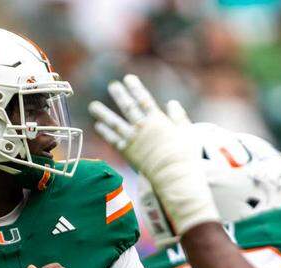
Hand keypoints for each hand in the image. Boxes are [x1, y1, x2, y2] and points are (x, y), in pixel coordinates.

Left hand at [89, 75, 219, 237]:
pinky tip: (98, 125)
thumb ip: (179, 116)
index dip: (135, 88)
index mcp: (158, 120)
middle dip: (119, 95)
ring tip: (93, 106)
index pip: (144, 99)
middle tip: (112, 85)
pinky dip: (105, 132)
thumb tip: (172, 102)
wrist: (174, 176)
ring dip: (103, 113)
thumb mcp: (188, 132)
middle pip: (128, 107)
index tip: (128, 79)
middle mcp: (143, 127)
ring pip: (115, 122)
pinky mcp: (127, 152)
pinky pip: (113, 140)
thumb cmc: (185, 156)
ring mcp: (133, 139)